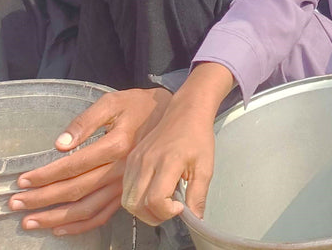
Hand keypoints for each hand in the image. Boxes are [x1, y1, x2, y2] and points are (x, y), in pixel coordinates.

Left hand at [9, 87, 170, 236]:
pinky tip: (61, 229)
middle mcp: (121, 169)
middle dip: (42, 199)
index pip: (74, 165)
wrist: (171, 114)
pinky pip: (103, 215)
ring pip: (87, 209)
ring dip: (56, 218)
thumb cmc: (139, 105)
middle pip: (76, 190)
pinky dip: (81, 227)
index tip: (24, 180)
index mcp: (116, 145)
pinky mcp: (128, 192)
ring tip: (31, 222)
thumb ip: (86, 121)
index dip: (46, 175)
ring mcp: (125, 184)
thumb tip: (61, 145)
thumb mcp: (114, 102)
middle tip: (16, 202)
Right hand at [121, 62, 234, 225]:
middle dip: (153, 216)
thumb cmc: (197, 136)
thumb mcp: (205, 166)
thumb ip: (199, 195)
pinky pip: (125, 188)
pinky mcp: (131, 159)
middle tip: (170, 209)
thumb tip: (195, 220)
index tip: (180, 207)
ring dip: (143, 210)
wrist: (186, 111)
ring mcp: (135, 160)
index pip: (155, 200)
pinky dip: (136, 197)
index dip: (167, 212)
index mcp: (167, 161)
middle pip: (137, 205)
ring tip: (162, 202)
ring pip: (127, 200)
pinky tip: (152, 191)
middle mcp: (146, 162)